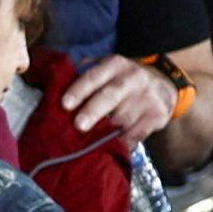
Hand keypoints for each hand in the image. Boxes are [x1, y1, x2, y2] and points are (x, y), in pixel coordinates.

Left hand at [53, 51, 177, 145]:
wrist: (163, 84)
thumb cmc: (122, 81)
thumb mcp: (106, 71)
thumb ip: (82, 78)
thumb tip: (49, 89)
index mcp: (115, 65)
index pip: (94, 76)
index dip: (79, 90)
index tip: (64, 104)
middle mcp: (132, 78)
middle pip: (111, 95)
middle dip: (93, 110)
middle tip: (78, 125)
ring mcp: (147, 97)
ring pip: (123, 119)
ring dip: (105, 133)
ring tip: (89, 143)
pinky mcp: (157, 115)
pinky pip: (136, 134)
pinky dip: (123, 142)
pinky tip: (112, 146)